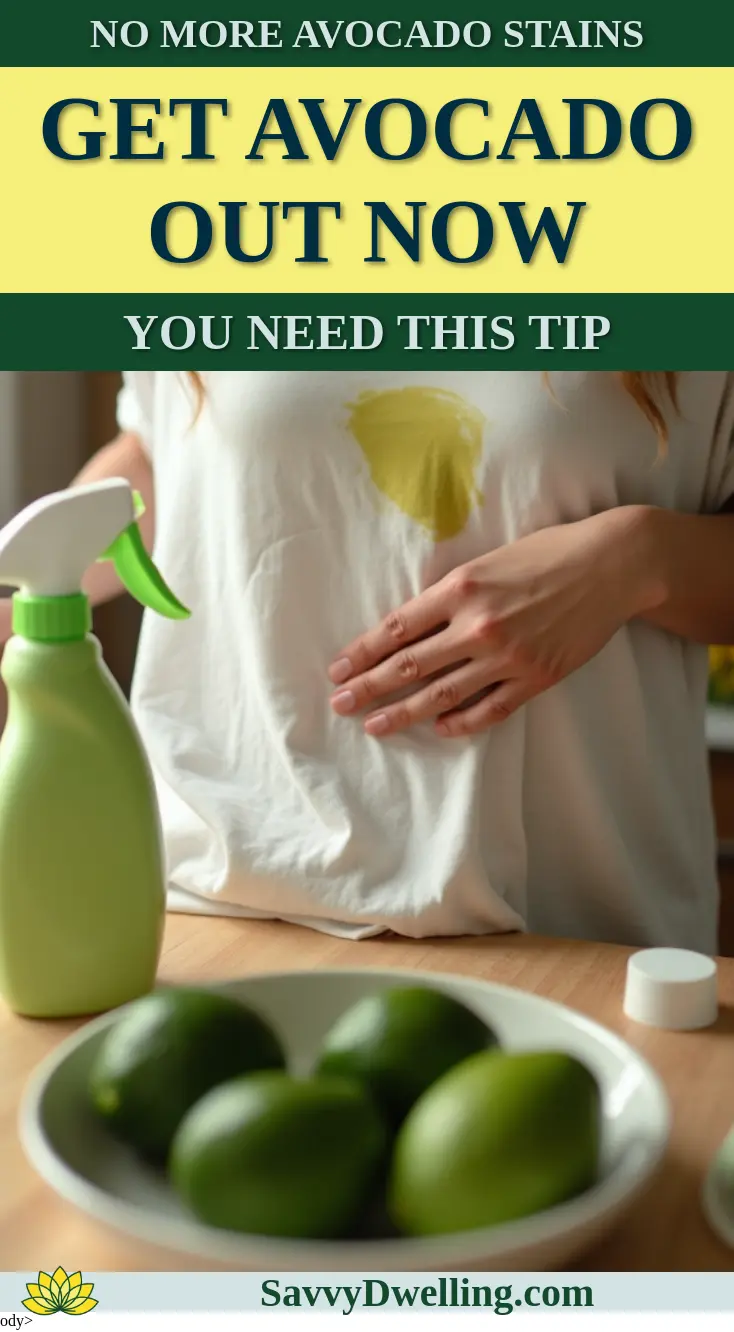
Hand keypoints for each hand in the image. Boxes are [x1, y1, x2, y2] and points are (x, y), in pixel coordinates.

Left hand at [329, 508, 658, 737]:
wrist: (611, 566)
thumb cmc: (547, 553)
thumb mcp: (488, 561)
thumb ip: (450, 594)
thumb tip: (410, 627)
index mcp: (461, 588)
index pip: (396, 628)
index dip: (362, 653)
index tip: (338, 670)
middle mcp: (478, 625)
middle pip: (409, 666)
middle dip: (368, 688)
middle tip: (339, 705)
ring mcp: (507, 657)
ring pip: (441, 695)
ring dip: (402, 714)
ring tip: (373, 726)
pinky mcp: (535, 678)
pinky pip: (488, 710)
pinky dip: (459, 723)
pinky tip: (437, 729)